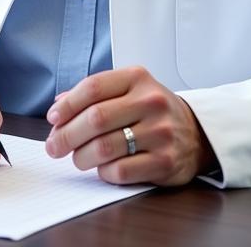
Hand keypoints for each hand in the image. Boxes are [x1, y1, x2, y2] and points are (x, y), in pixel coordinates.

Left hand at [44, 66, 216, 186]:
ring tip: (77, 158)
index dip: (67, 105)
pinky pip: (121, 171)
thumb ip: (95, 94)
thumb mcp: (128, 90)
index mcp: (137, 77)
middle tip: (54, 146)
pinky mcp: (165, 162)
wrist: (196, 132)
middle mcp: (150, 101)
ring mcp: (160, 132)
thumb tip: (58, 105)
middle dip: (67, 135)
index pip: (93, 87)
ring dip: (81, 157)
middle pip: (95, 119)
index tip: (53, 118)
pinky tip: (102, 168)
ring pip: (104, 148)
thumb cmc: (152, 110)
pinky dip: (103, 173)